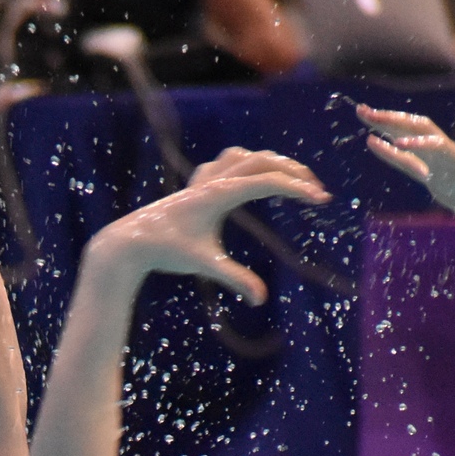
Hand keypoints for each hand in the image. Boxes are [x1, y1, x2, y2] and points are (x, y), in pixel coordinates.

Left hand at [87, 145, 327, 303]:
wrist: (131, 241)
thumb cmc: (167, 251)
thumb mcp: (204, 264)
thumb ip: (235, 278)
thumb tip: (261, 299)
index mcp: (219, 193)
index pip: (268, 182)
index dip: (298, 189)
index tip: (323, 200)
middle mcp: (213, 179)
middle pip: (263, 161)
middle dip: (293, 172)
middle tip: (316, 191)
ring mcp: (204, 179)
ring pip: (245, 156)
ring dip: (271, 163)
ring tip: (292, 181)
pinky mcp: (196, 185)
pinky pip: (226, 163)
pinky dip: (245, 165)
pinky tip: (250, 181)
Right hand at [359, 104, 454, 254]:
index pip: (438, 148)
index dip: (418, 145)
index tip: (395, 142)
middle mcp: (451, 158)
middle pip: (418, 131)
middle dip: (392, 121)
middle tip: (364, 111)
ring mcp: (443, 165)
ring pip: (410, 138)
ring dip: (387, 125)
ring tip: (362, 113)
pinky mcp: (437, 177)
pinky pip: (409, 161)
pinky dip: (390, 151)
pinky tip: (371, 142)